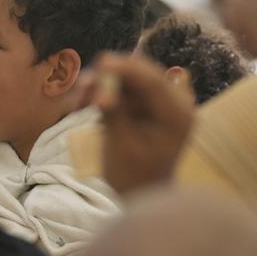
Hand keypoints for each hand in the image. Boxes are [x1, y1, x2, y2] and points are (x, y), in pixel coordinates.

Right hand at [87, 52, 194, 194]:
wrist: (142, 192)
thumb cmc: (134, 175)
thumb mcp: (122, 147)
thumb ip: (113, 115)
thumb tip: (99, 91)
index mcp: (178, 114)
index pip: (153, 82)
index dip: (125, 69)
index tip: (100, 63)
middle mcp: (176, 101)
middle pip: (142, 73)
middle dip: (109, 75)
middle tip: (81, 86)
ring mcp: (161, 99)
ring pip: (129, 77)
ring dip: (102, 84)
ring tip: (78, 102)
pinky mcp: (147, 100)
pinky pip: (124, 87)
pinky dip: (105, 91)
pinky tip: (83, 103)